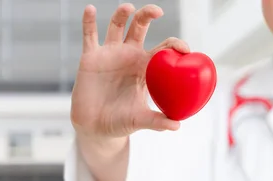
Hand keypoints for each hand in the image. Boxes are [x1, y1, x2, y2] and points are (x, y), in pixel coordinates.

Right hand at [71, 3, 189, 139]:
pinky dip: (88, 21)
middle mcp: (129, 55)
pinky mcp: (90, 57)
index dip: (174, 44)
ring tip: (128, 8)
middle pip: (140, 27)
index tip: (184, 49)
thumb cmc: (120, 122)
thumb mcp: (139, 120)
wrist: (94, 127)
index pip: (163, 48)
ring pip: (117, 26)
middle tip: (157, 11)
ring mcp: (109, 54)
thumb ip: (156, 121)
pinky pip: (89, 35)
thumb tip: (177, 126)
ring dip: (122, 14)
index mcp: (145, 67)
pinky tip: (90, 9)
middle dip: (148, 15)